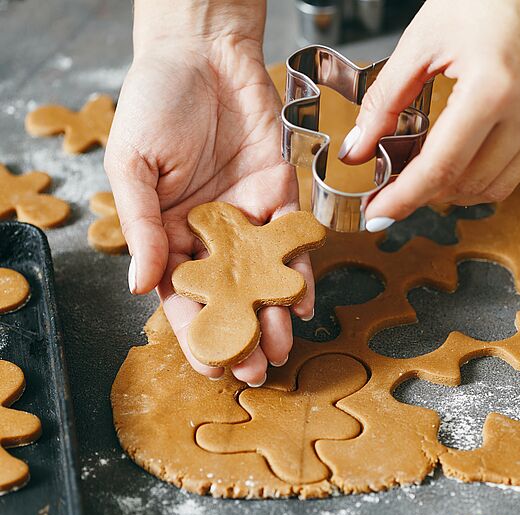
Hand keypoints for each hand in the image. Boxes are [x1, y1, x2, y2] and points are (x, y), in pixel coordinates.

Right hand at [105, 0, 309, 385]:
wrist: (204, 53)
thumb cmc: (155, 103)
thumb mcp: (133, 166)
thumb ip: (140, 226)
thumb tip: (141, 286)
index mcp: (167, 231)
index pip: (181, 293)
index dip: (194, 331)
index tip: (209, 366)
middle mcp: (210, 232)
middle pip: (228, 295)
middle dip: (241, 334)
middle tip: (255, 372)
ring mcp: (247, 217)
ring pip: (262, 277)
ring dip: (272, 315)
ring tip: (280, 349)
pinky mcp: (281, 196)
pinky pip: (292, 243)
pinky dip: (298, 273)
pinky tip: (301, 304)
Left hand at [339, 0, 519, 231]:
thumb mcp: (424, 37)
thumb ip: (387, 98)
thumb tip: (360, 146)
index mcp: (495, 88)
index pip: (442, 168)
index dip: (405, 198)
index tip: (378, 213)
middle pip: (470, 186)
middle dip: (427, 195)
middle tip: (393, 187)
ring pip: (498, 185)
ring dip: (457, 189)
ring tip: (425, 173)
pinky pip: (519, 164)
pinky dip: (484, 170)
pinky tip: (460, 156)